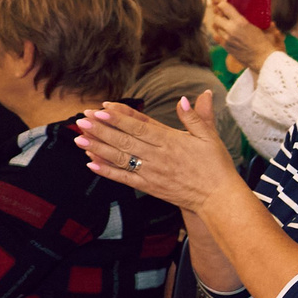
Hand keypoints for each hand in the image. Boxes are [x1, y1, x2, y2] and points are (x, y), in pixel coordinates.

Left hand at [75, 94, 241, 211]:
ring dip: (98, 148)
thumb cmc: (216, 166)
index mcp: (172, 142)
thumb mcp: (210, 137)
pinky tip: (91, 163)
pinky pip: (124, 178)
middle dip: (101, 129)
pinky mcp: (150, 187)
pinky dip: (107, 171)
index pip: (140, 127)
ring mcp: (152, 173)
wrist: (219, 198)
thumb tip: (184, 99)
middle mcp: (158, 157)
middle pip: (124, 141)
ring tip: (79, 138)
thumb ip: (196, 116)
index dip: (119, 118)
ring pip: (120, 158)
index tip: (101, 109)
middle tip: (81, 120)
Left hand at [205, 0, 281, 71]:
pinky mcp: (226, 47)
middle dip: (220, 16)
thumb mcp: (265, 30)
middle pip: (217, 18)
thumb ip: (262, 23)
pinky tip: (227, 35)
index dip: (223, 4)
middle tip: (226, 16)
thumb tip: (270, 22)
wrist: (263, 60)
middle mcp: (231, 30)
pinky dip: (221, 35)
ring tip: (228, 26)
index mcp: (241, 22)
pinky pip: (219, 38)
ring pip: (217, 28)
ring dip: (221, 26)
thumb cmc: (266, 44)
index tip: (225, 4)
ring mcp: (227, 39)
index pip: (224, 8)